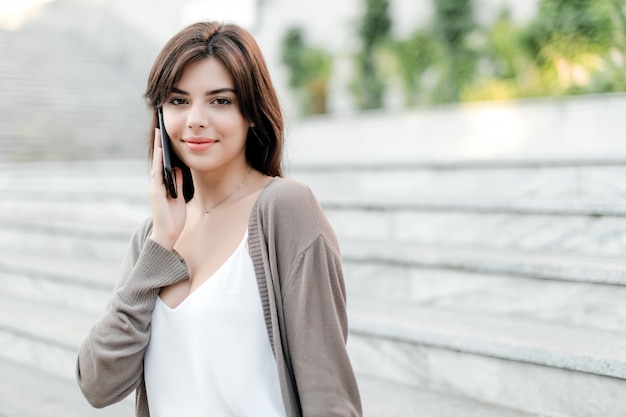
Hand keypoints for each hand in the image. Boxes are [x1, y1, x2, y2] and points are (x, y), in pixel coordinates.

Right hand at [148, 128, 185, 249]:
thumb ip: (177, 184)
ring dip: (158, 149)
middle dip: (159, 145)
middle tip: (160, 129)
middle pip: (158, 161)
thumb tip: (178, 169)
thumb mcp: (179, 198)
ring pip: (157, 165)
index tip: (165, 137)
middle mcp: (156, 185)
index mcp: (162, 186)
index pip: (162, 165)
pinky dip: (159, 163)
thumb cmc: (174, 218)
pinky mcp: (155, 192)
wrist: (169, 234)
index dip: (164, 151)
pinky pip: (157, 174)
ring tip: (160, 134)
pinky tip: (162, 152)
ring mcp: (155, 188)